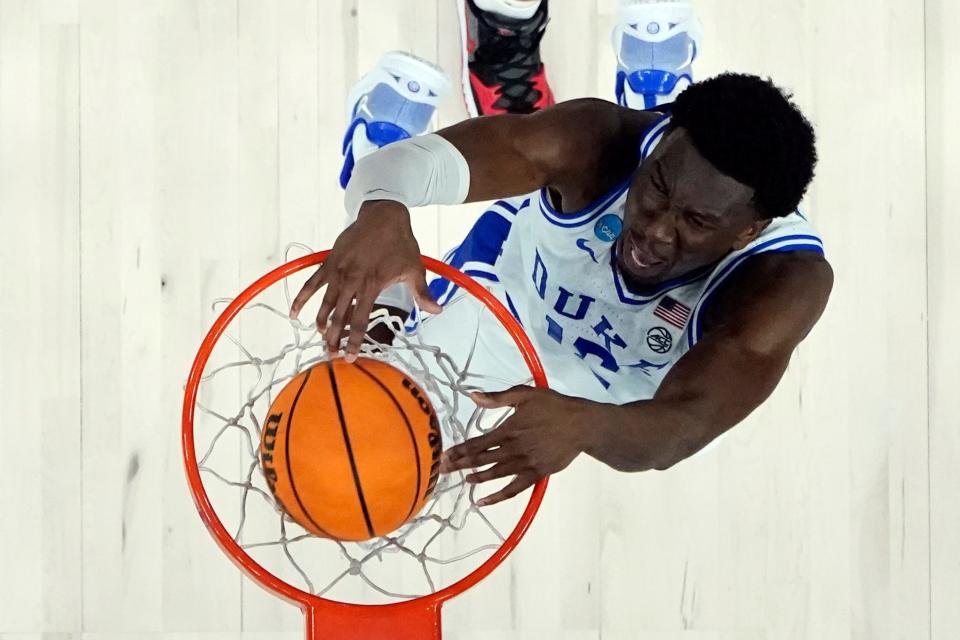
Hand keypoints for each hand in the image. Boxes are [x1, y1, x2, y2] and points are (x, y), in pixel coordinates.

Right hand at [289, 201, 441, 360]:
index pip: (360, 320)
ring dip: (321, 322)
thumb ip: (422, 292)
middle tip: (331, 354)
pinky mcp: (329, 262)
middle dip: (334, 337)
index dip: (354, 341)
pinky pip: (311, 283)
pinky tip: (294, 313)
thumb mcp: (415, 268)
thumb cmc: (400, 243)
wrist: (383, 215)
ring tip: (321, 338)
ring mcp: (338, 271)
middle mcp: (352, 279)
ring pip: (325, 302)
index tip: (349, 357)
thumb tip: (436, 310)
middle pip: (339, 316)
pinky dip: (302, 297)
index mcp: (371, 285)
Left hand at [439, 386, 592, 505]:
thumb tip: (473, 396)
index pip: (477, 442)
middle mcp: (513, 449)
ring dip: (477, 478)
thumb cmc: (553, 406)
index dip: (459, 450)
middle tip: (443, 470)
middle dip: (460, 465)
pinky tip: (484, 501)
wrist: (581, 424)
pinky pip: (513, 489)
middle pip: (481, 459)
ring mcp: (525, 464)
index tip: (444, 456)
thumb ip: (498, 398)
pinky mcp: (536, 474)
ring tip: (465, 480)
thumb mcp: (525, 395)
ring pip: (495, 474)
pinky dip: (498, 497)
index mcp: (508, 430)